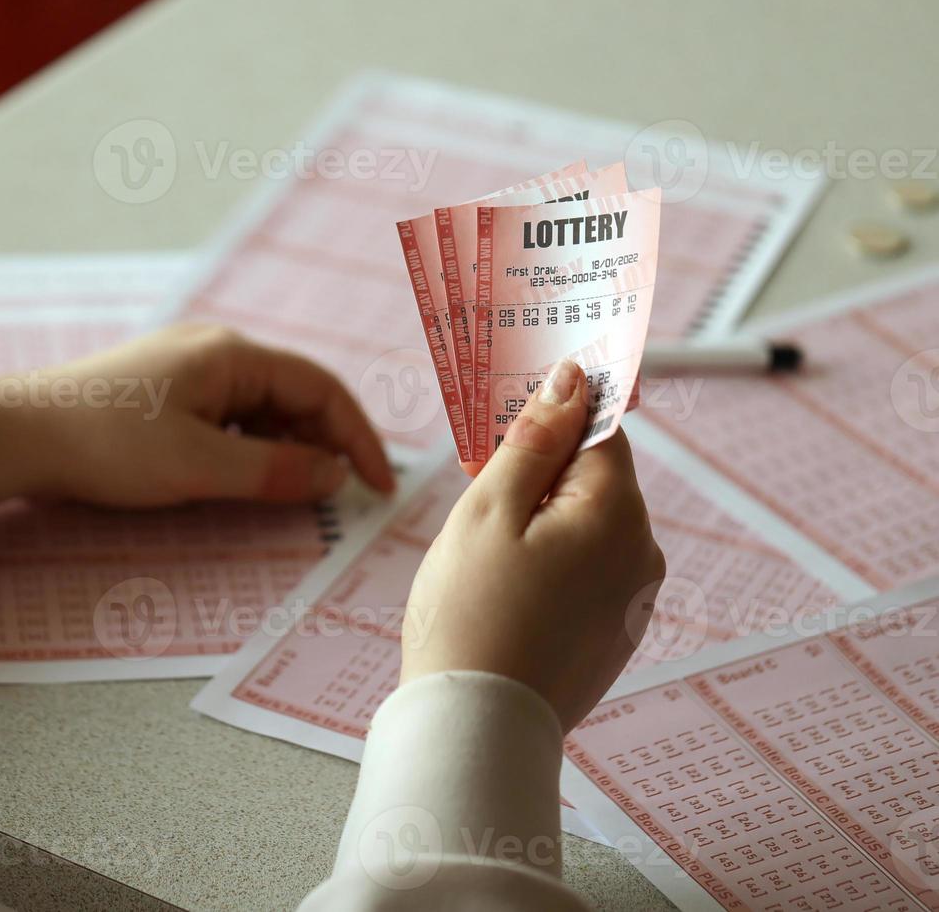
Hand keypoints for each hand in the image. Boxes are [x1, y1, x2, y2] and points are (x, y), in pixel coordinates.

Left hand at [0, 324, 395, 507]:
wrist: (18, 435)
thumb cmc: (107, 444)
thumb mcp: (197, 466)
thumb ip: (272, 472)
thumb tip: (332, 476)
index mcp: (230, 355)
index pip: (320, 388)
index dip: (356, 436)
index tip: (377, 484)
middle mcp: (215, 352)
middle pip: (293, 395)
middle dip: (324, 444)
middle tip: (342, 496)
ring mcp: (187, 370)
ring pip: (261, 409)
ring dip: (286, 448)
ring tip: (296, 493)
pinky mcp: (164, 392)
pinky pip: (228, 416)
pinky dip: (250, 447)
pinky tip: (245, 478)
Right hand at [399, 359, 666, 731]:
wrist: (477, 730)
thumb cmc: (471, 617)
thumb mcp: (487, 512)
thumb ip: (532, 441)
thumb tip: (570, 382)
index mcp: (616, 513)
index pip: (598, 428)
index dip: (550, 415)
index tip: (506, 421)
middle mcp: (642, 552)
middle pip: (593, 478)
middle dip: (538, 476)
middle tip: (476, 500)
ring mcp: (634, 598)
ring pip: (586, 527)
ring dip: (541, 522)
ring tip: (485, 559)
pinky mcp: (616, 633)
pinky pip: (587, 573)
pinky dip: (550, 566)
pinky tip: (506, 595)